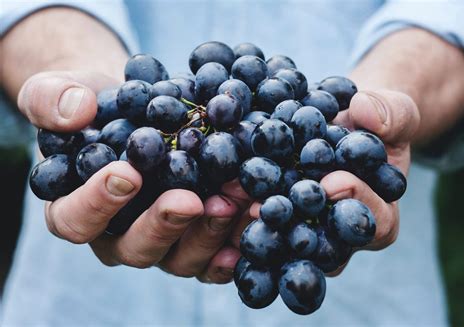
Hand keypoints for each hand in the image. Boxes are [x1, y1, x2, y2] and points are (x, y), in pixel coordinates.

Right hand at [18, 70, 250, 282]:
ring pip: (180, 258)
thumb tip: (76, 111)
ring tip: (234, 200)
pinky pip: (214, 255)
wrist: (136, 110)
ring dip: (209, 233)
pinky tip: (253, 220)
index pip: (76, 220)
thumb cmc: (94, 106)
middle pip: (135, 248)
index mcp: (75, 209)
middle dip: (164, 225)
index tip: (127, 174)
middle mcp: (118, 235)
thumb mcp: (60, 91)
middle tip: (190, 200)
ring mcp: (161, 241)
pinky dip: (234, 242)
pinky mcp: (194, 237)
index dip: (97, 204)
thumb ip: (52, 99)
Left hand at [229, 89, 419, 275]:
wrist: (344, 124)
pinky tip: (217, 196)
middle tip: (267, 207)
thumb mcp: (394, 112)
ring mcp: (306, 230)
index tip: (333, 181)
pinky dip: (239, 210)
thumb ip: (391, 113)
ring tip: (233, 202)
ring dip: (257, 224)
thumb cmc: (374, 123)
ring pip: (285, 241)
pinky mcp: (278, 219)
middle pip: (322, 245)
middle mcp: (339, 235)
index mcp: (378, 216)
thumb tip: (365, 111)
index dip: (356, 203)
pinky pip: (260, 223)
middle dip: (295, 224)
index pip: (373, 222)